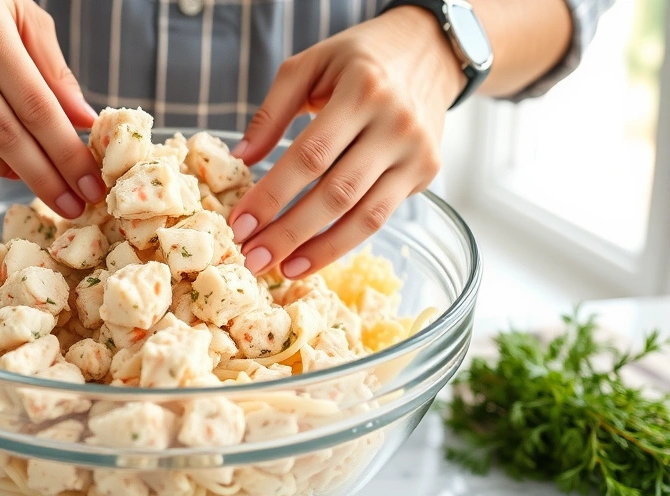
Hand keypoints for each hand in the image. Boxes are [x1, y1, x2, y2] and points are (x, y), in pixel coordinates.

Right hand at [0, 0, 104, 217]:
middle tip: (73, 206)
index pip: (36, 106)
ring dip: (13, 173)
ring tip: (42, 184)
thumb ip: (54, 68)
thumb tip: (84, 120)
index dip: (66, 152)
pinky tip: (4, 163)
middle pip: (6, 135)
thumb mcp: (21, 16)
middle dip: (45, 178)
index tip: (90, 185)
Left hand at [229, 6, 465, 277]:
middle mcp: (396, 124)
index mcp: (363, 90)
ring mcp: (415, 153)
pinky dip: (342, 243)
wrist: (429, 51)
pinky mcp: (426, 173)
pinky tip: (310, 258)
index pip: (310, 155)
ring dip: (318, 249)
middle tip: (253, 257)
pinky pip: (379, 217)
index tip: (241, 222)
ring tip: (280, 269)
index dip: (273, 194)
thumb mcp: (310, 65)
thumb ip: (272, 111)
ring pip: (364, 216)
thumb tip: (242, 158)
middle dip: (290, 232)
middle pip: (337, 193)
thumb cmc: (359, 60)